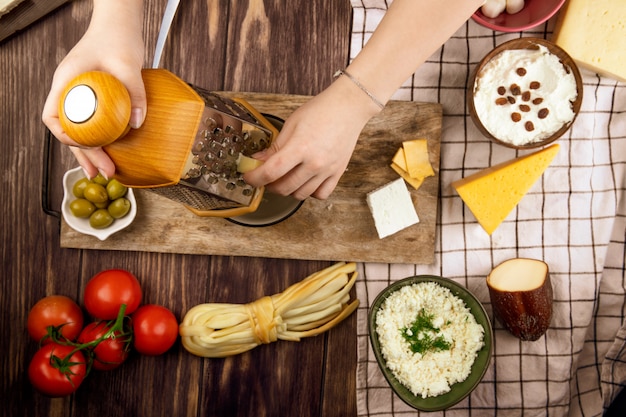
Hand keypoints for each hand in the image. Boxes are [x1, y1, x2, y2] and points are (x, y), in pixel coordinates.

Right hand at [41, 0, 144, 178]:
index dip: (66, 138)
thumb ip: (134, 91)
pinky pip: (94, 123)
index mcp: (66, 82)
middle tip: (101, 173)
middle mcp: (69, 91)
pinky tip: (113, 152)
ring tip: (101, 174)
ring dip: (91, 152)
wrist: (121, 25)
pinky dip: (102, 139)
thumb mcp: (128, 63)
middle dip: (83, 155)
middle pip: (68, 130)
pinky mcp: (95, 98)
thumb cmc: (118, 38)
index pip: (53, 117)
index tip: (86, 149)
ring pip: (80, 130)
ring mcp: (81, 95)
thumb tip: (137, 122)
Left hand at [243, 77, 380, 199]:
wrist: (348, 108)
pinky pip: (320, 195)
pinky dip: (310, 192)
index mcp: (300, 147)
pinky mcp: (337, 173)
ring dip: (287, 190)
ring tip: (284, 178)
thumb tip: (259, 161)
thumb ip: (275, 146)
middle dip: (268, 185)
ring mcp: (327, 170)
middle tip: (265, 177)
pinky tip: (305, 181)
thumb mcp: (291, 124)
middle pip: (283, 187)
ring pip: (300, 194)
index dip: (254, 178)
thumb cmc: (320, 111)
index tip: (249, 177)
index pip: (270, 172)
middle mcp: (315, 163)